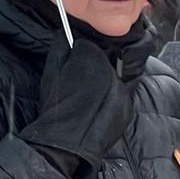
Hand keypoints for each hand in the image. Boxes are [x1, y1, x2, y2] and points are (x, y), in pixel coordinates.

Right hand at [20, 37, 134, 178]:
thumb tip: (64, 34)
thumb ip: (60, 48)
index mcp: (92, 59)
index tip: (71, 65)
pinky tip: (97, 109)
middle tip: (78, 85)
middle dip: (92, 69)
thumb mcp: (51, 72)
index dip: (78, 56)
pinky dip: (111, 99)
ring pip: (114, 79)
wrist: (68, 144)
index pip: (88, 47)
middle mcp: (112, 71)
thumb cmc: (55, 108)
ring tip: (88, 100)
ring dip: (103, 84)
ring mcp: (123, 90)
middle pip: (103, 62)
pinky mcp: (128, 107)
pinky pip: (120, 96)